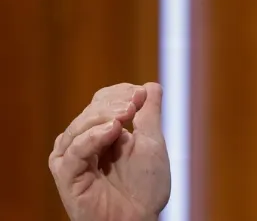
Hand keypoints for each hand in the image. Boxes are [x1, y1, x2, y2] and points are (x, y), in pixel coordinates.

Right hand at [49, 82, 170, 220]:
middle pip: (89, 112)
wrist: (140, 219)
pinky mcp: (67, 177)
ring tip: (125, 117)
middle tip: (134, 105)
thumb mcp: (152, 143)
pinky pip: (73, 151)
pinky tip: (112, 130)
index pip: (101, 101)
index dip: (120, 93)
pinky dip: (91, 137)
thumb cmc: (146, 188)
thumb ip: (149, 115)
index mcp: (102, 134)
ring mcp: (73, 160)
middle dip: (113, 104)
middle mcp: (83, 144)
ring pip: (77, 128)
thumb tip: (151, 85)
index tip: (141, 93)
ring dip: (102, 117)